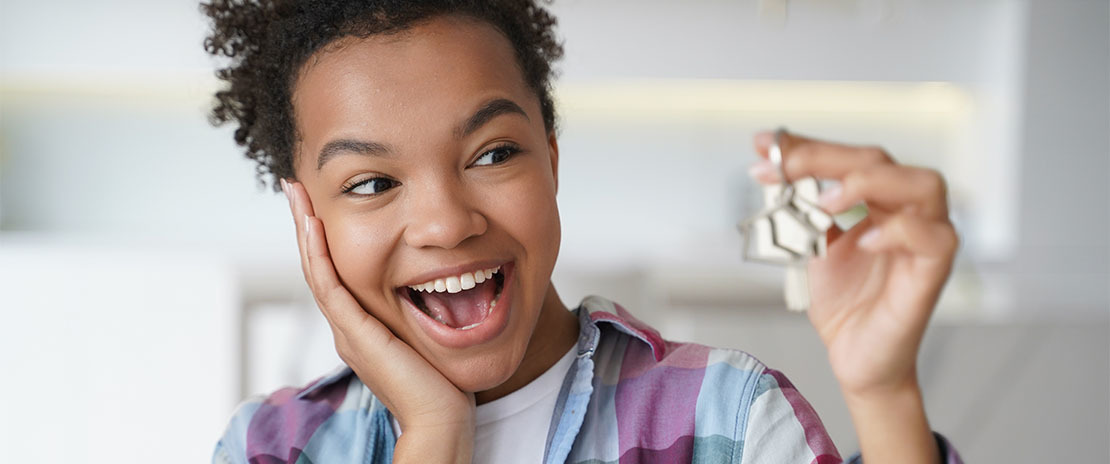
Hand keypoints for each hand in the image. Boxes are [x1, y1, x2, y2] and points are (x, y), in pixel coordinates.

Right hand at [282, 179, 473, 462]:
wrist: (441, 418)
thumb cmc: (443, 383)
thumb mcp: (431, 332)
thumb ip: (428, 309)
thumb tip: (443, 285)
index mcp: (361, 326)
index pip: (335, 271)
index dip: (324, 236)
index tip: (320, 201)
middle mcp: (347, 326)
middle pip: (318, 265)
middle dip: (306, 223)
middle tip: (296, 187)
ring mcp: (347, 330)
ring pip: (316, 270)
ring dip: (305, 229)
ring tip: (297, 194)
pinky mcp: (354, 335)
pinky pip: (329, 286)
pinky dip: (319, 254)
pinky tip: (313, 225)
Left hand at [750, 131, 958, 395]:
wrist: (853, 355)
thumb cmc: (842, 300)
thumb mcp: (809, 243)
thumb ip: (798, 205)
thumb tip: (768, 164)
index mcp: (880, 198)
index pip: (849, 157)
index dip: (808, 146)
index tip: (764, 143)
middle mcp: (908, 210)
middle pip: (879, 160)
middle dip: (825, 158)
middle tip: (783, 168)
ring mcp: (927, 237)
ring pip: (924, 184)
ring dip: (869, 183)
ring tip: (826, 200)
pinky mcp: (934, 270)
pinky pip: (934, 237)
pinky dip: (898, 231)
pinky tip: (865, 241)